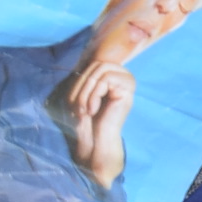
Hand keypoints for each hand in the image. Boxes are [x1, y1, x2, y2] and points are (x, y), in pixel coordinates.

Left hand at [65, 61, 133, 188]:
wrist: (95, 142)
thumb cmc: (85, 121)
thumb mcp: (80, 94)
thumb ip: (85, 76)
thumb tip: (87, 59)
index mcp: (113, 76)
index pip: (93, 65)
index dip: (78, 81)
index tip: (73, 102)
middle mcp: (124, 76)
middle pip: (97, 64)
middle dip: (81, 85)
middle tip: (77, 106)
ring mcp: (128, 82)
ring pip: (101, 70)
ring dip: (86, 91)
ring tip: (84, 109)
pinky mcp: (128, 90)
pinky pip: (106, 79)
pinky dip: (94, 94)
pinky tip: (93, 110)